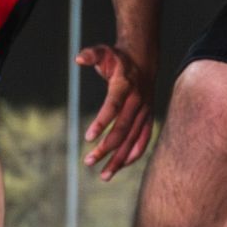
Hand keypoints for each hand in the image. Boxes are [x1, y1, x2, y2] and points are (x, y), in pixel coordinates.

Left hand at [79, 44, 154, 180]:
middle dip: (106, 148)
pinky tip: (120, 167)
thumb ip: (91, 54)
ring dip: (119, 158)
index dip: (102, 122)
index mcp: (126, 86)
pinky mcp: (147, 119)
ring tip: (103, 175)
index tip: (87, 138)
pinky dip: (133, 155)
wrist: (144, 61)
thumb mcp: (104, 51)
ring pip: (133, 140)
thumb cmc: (119, 59)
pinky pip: (143, 141)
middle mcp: (137, 102)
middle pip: (122, 130)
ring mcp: (144, 112)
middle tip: (88, 162)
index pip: (113, 107)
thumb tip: (78, 59)